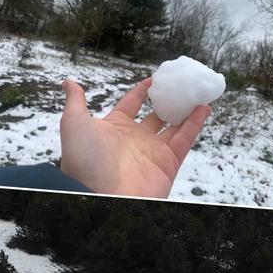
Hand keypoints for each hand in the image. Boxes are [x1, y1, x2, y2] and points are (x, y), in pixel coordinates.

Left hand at [59, 78, 210, 197]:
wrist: (96, 195)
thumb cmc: (82, 161)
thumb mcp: (74, 123)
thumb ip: (76, 101)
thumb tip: (68, 82)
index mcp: (113, 128)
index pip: (131, 104)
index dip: (143, 90)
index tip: (156, 78)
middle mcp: (134, 139)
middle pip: (157, 115)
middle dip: (169, 100)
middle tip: (183, 84)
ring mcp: (151, 152)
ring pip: (174, 126)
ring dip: (187, 109)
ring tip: (199, 92)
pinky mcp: (167, 164)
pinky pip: (185, 140)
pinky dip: (195, 124)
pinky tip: (204, 107)